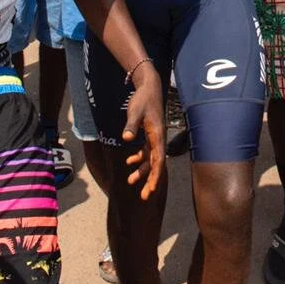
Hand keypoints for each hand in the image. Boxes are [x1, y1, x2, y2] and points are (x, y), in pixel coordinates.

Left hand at [122, 64, 165, 199]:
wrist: (149, 87)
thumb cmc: (143, 99)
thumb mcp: (135, 111)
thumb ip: (131, 126)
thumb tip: (126, 139)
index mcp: (157, 135)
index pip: (158, 160)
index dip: (155, 175)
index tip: (152, 189)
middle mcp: (158, 139)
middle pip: (156, 164)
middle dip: (151, 180)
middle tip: (145, 197)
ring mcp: (155, 137)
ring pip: (151, 160)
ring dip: (143, 171)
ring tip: (131, 181)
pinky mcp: (150, 134)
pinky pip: (147, 152)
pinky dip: (139, 159)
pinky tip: (129, 163)